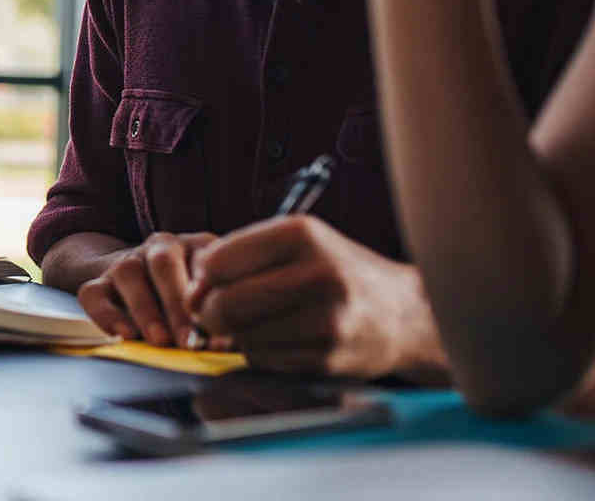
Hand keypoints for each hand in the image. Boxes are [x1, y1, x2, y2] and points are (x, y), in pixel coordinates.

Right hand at [74, 232, 219, 347]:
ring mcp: (126, 262)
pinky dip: (106, 315)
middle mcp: (160, 246)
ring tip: (159, 341)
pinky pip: (93, 293)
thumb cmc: (193, 301)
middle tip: (189, 340)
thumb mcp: (212, 299)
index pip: (204, 259)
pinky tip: (125, 336)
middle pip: (164, 262)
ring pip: (128, 272)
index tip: (218, 326)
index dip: (210, 293)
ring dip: (145, 309)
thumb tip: (223, 343)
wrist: (145, 285)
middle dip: (177, 304)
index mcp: (195, 246)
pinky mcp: (99, 282)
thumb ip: (217, 313)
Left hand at [186, 215, 434, 377]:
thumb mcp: (298, 242)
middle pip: (225, 304)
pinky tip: (283, 339)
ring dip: (237, 335)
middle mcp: (317, 274)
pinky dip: (261, 352)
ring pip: (242, 336)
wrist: (402, 313)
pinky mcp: (328, 358)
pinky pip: (265, 360)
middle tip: (214, 313)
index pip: (218, 261)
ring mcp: (326, 320)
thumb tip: (192, 291)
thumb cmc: (336, 272)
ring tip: (258, 321)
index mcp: (302, 234)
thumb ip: (242, 255)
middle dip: (209, 313)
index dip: (201, 278)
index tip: (205, 284)